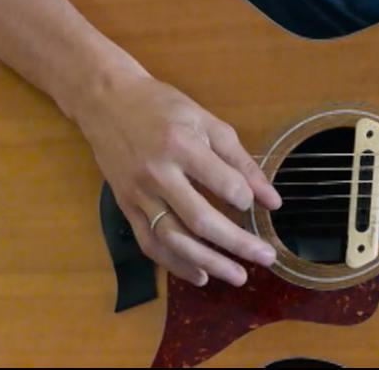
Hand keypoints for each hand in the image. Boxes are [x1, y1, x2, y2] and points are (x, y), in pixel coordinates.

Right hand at [71, 72, 282, 287]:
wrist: (107, 102)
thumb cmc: (162, 107)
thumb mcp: (206, 121)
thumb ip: (240, 160)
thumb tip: (271, 200)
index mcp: (182, 145)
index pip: (223, 183)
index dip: (245, 199)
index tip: (259, 206)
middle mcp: (158, 174)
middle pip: (200, 220)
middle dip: (237, 243)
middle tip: (266, 258)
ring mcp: (138, 194)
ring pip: (174, 239)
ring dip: (208, 262)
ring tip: (238, 276)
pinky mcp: (125, 207)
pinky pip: (150, 243)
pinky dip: (175, 264)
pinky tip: (200, 275)